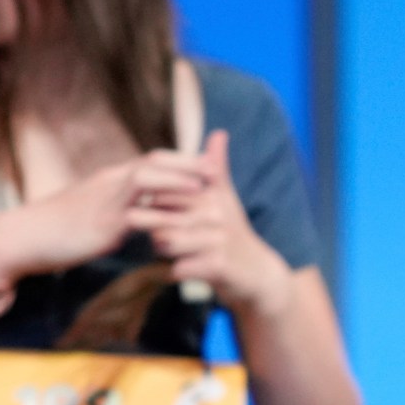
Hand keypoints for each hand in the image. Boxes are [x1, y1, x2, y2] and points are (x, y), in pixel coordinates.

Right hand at [0, 155, 197, 279]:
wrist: (23, 238)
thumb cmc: (52, 230)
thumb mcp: (86, 214)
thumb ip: (110, 210)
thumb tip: (128, 218)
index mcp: (108, 180)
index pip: (148, 161)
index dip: (177, 161)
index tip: (202, 164)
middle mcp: (109, 184)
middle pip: (153, 162)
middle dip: (186, 163)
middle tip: (216, 167)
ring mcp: (105, 202)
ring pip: (147, 180)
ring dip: (179, 180)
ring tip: (207, 185)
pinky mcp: (101, 225)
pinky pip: (137, 216)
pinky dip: (160, 216)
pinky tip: (180, 223)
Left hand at [128, 131, 294, 318]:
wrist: (256, 273)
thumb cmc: (234, 233)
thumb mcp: (226, 199)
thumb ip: (217, 168)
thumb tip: (219, 132)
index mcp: (211, 196)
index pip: (167, 192)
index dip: (153, 202)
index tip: (147, 207)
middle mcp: (215, 214)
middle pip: (164, 216)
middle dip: (152, 226)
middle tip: (154, 232)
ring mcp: (217, 240)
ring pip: (167, 242)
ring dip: (162, 249)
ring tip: (169, 249)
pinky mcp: (218, 266)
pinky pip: (178, 268)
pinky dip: (174, 271)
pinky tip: (180, 270)